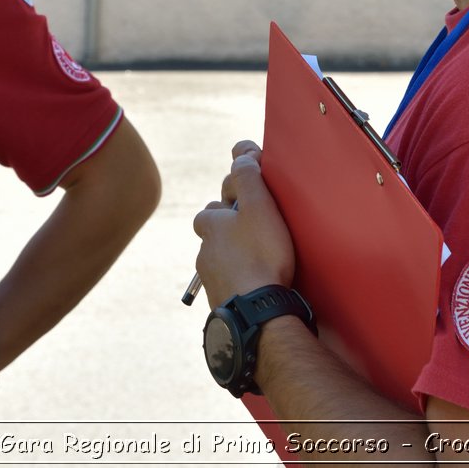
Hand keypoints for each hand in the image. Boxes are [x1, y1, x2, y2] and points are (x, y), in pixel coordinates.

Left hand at [191, 140, 294, 307]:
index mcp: (211, 225)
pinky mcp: (221, 301)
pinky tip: (258, 284)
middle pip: (214, 233)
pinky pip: (229, 283)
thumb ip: (248, 177)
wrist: (257, 312)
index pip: (215, 205)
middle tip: (258, 232)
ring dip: (236, 256)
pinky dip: (241, 279)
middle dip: (231, 230)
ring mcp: (211, 279)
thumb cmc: (261, 255)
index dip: (234, 202)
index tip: (255, 205)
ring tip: (262, 260)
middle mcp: (205, 250)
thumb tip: (240, 155)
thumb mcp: (259, 206)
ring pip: (221, 259)